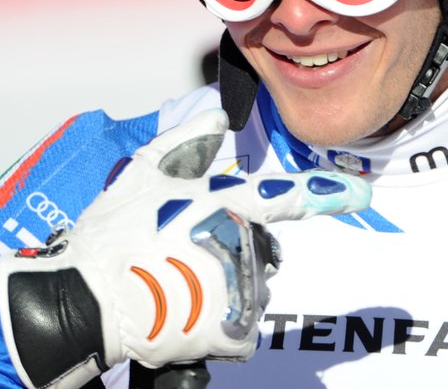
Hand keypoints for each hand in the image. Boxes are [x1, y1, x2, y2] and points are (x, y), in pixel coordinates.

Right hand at [0, 109, 370, 388]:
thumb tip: (218, 115)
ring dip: (223, 291)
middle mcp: (238, 242)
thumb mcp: (145, 172)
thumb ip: (188, 140)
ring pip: (250, 290)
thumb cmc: (114, 235)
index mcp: (225, 204)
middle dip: (230, 254)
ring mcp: (236, 286)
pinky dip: (221, 329)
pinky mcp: (228, 329)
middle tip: (183, 258)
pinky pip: (241, 331)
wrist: (85, 299)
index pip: (287, 195)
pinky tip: (187, 315)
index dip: (328, 192)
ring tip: (179, 286)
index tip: (362, 193)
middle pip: (257, 250)